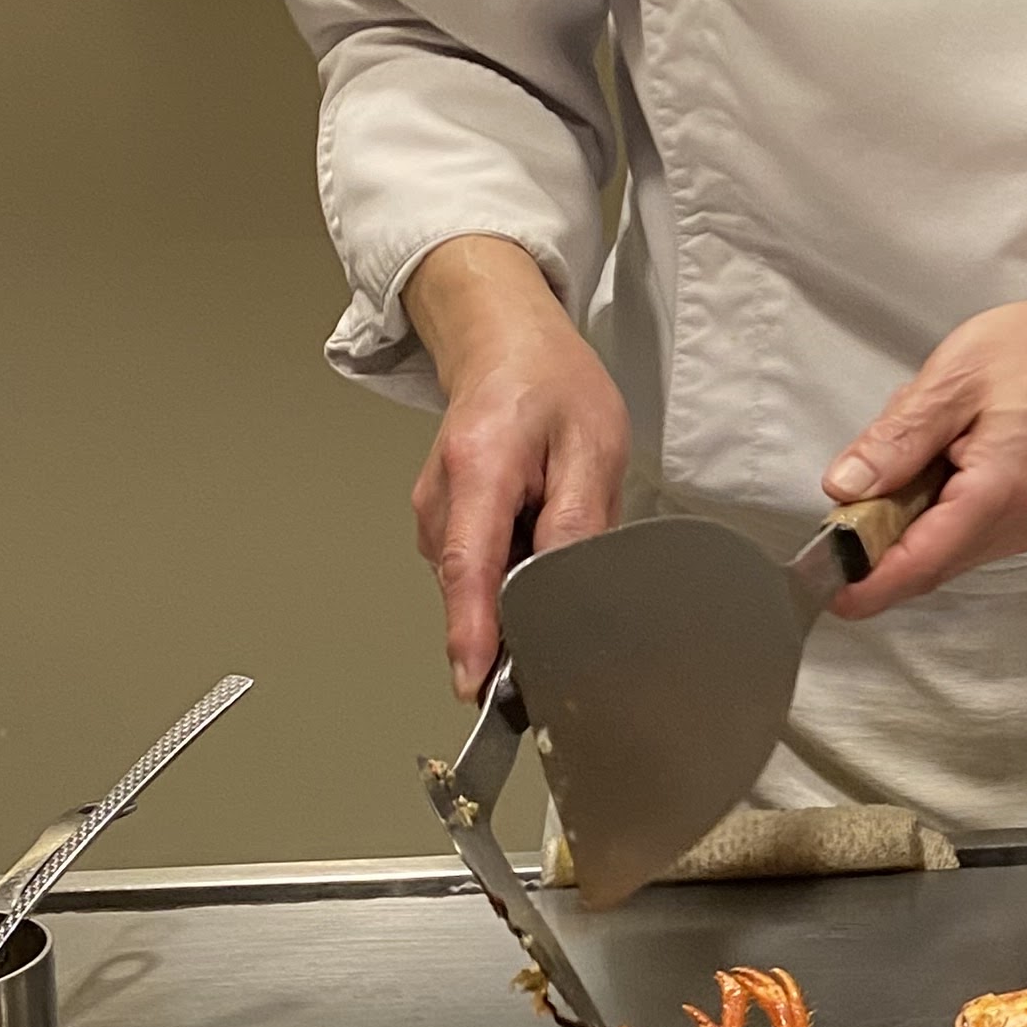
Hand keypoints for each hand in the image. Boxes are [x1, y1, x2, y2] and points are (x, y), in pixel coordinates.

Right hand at [404, 236, 629, 695]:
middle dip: (514, 614)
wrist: (503, 341)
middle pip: (472, 589)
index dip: (473, 635)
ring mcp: (434, 512)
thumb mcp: (592, 445)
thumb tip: (568, 587)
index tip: (476, 685)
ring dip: (516, 580)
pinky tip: (532, 525)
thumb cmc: (551, 384)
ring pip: (476, 582)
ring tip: (553, 521)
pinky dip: (507, 563)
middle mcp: (441, 497)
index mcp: (480, 469)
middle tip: (565, 593)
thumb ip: (578, 519)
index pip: (472, 570)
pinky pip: (476, 566)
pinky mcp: (440, 521)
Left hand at [822, 280, 1026, 612]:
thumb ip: (898, 438)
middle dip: (878, 542)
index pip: (921, 561)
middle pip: (927, 562)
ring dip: (905, 521)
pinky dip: (930, 512)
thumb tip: (844, 488)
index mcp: (999, 491)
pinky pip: (960, 534)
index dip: (868, 582)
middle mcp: (1016, 524)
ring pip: (941, 550)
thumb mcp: (955, 378)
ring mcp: (1023, 527)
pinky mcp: (1023, 519)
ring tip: (911, 451)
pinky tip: (935, 460)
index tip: (826, 587)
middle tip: (849, 491)